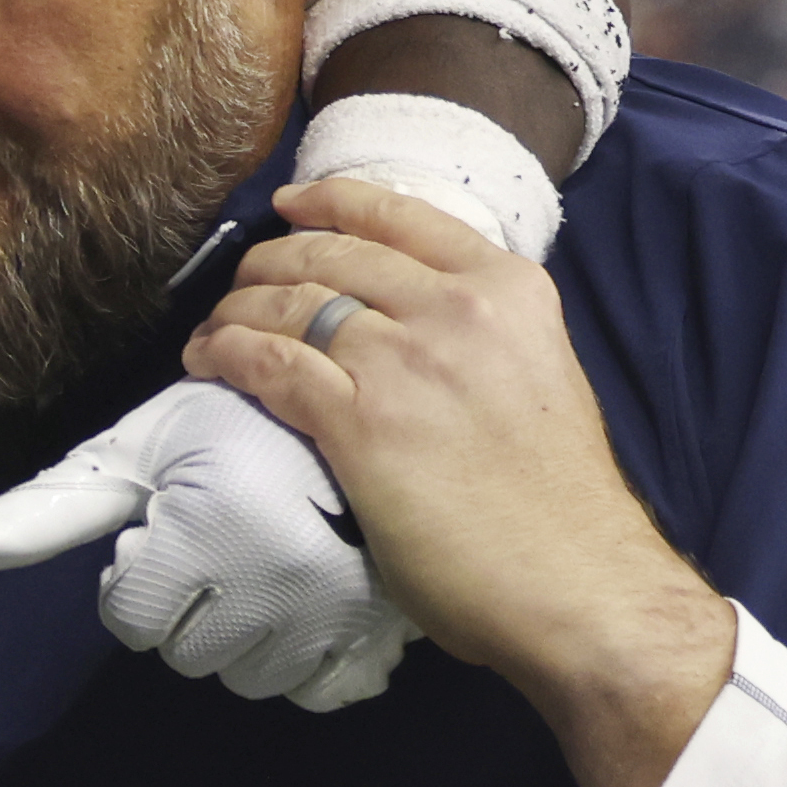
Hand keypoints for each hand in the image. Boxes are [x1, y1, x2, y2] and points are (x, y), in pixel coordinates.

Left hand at [0, 378, 414, 710]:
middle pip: (187, 656)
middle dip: (192, 607)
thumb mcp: (137, 451)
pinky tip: (310, 601)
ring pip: (249, 678)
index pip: (132, 619)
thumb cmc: (238, 421)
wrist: (370, 403)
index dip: (142, 573)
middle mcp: (271, 577)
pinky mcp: (382, 632)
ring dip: (246, 637)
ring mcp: (334, 611)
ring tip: (268, 566)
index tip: (178, 526)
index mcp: (204, 527)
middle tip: (226, 542)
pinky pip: (318, 690)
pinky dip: (309, 656)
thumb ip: (48, 510)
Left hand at [188, 178, 735, 786]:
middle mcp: (458, 308)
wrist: (579, 583)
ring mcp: (408, 360)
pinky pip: (268, 362)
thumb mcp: (535, 376)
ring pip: (290, 301)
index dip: (327, 204)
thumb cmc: (558, 507)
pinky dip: (225, 355)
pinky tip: (207, 362)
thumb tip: (414, 333)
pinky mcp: (363, 421)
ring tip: (212, 331)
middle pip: (330, 254)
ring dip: (234, 310)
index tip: (288, 207)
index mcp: (508, 290)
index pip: (398, 214)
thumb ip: (479, 340)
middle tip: (238, 288)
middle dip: (266, 263)